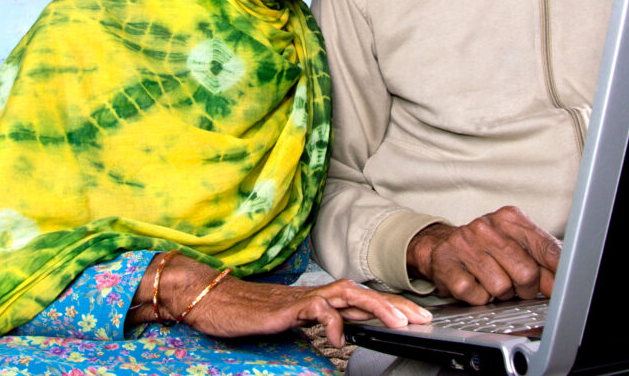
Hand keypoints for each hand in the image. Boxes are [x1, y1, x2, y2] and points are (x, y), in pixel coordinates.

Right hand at [130, 253, 431, 346]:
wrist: (206, 296)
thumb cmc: (239, 311)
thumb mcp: (284, 322)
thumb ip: (310, 323)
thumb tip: (336, 332)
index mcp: (312, 299)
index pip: (358, 298)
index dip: (387, 305)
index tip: (414, 316)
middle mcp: (310, 294)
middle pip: (361, 291)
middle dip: (394, 304)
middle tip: (422, 318)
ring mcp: (298, 299)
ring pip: (347, 293)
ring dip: (376, 307)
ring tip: (399, 323)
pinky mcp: (283, 309)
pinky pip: (316, 309)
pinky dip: (333, 321)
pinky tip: (343, 336)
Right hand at [406, 206, 561, 304]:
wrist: (440, 245)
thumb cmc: (485, 247)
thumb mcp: (516, 243)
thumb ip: (542, 260)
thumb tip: (564, 282)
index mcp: (510, 218)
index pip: (547, 248)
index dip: (560, 275)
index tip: (564, 289)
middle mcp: (486, 227)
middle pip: (527, 274)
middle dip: (526, 288)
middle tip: (517, 285)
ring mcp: (465, 244)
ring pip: (502, 288)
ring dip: (501, 294)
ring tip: (492, 280)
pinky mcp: (447, 264)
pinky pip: (478, 296)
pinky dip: (480, 298)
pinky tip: (475, 283)